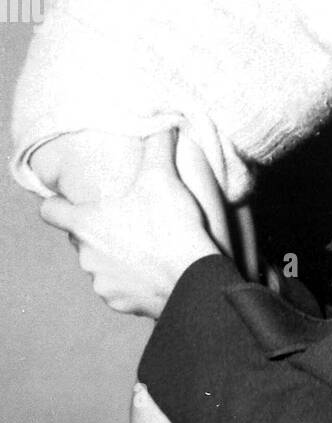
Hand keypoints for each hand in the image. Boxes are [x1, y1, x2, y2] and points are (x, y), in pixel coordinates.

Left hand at [39, 131, 219, 317]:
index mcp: (86, 223)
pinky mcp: (118, 302)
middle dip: (99, 229)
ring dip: (114, 256)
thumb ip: (157, 146)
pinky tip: (152, 270)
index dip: (58, 204)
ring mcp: (100, 281)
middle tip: (127, 219)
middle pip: (80, 237)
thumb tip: (163, 121)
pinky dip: (130, 280)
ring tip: (145, 246)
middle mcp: (86, 255)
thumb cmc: (171, 227)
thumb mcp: (163, 178)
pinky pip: (117, 288)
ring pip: (99, 264)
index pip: (49, 212)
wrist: (191, 277)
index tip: (70, 201)